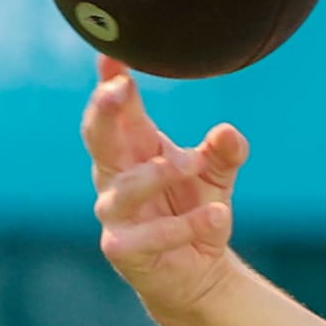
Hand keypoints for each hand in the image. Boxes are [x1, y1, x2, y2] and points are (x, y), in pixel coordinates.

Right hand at [83, 55, 248, 317]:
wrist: (197, 271)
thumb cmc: (196, 209)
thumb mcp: (217, 175)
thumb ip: (224, 152)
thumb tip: (228, 131)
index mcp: (132, 149)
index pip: (115, 111)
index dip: (110, 82)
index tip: (113, 54)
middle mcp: (115, 177)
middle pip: (97, 138)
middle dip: (104, 111)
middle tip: (120, 88)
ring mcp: (115, 214)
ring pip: (123, 189)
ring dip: (157, 174)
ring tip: (193, 165)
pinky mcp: (124, 250)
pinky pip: (147, 236)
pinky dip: (184, 226)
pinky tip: (218, 217)